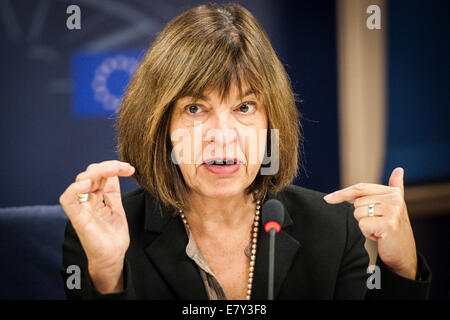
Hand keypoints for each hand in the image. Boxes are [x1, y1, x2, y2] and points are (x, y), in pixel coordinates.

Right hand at [59, 160, 134, 292]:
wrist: (113, 257)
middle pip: (90, 174)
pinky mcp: (77, 218)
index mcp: (95, 197)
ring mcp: (81, 208)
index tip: (130, 168)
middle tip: (126, 168)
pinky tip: (90, 184)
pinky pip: (68, 199)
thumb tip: (115, 173)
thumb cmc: (113, 236)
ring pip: (81, 181)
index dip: (113, 167)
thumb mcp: (117, 208)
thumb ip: (112, 191)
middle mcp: (86, 200)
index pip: (99, 175)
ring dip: (98, 171)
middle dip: (108, 166)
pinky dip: (76, 188)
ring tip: (114, 170)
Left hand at [323, 167, 416, 279]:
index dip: (342, 193)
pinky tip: (379, 236)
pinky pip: (362, 225)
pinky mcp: (388, 224)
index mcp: (393, 193)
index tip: (327, 199)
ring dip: (365, 225)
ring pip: (358, 213)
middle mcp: (394, 199)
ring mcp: (392, 211)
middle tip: (376, 224)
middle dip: (361, 216)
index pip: (360, 188)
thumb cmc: (393, 230)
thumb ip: (395, 187)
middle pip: (357, 203)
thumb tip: (399, 169)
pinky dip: (367, 233)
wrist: (403, 254)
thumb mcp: (394, 207)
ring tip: (378, 230)